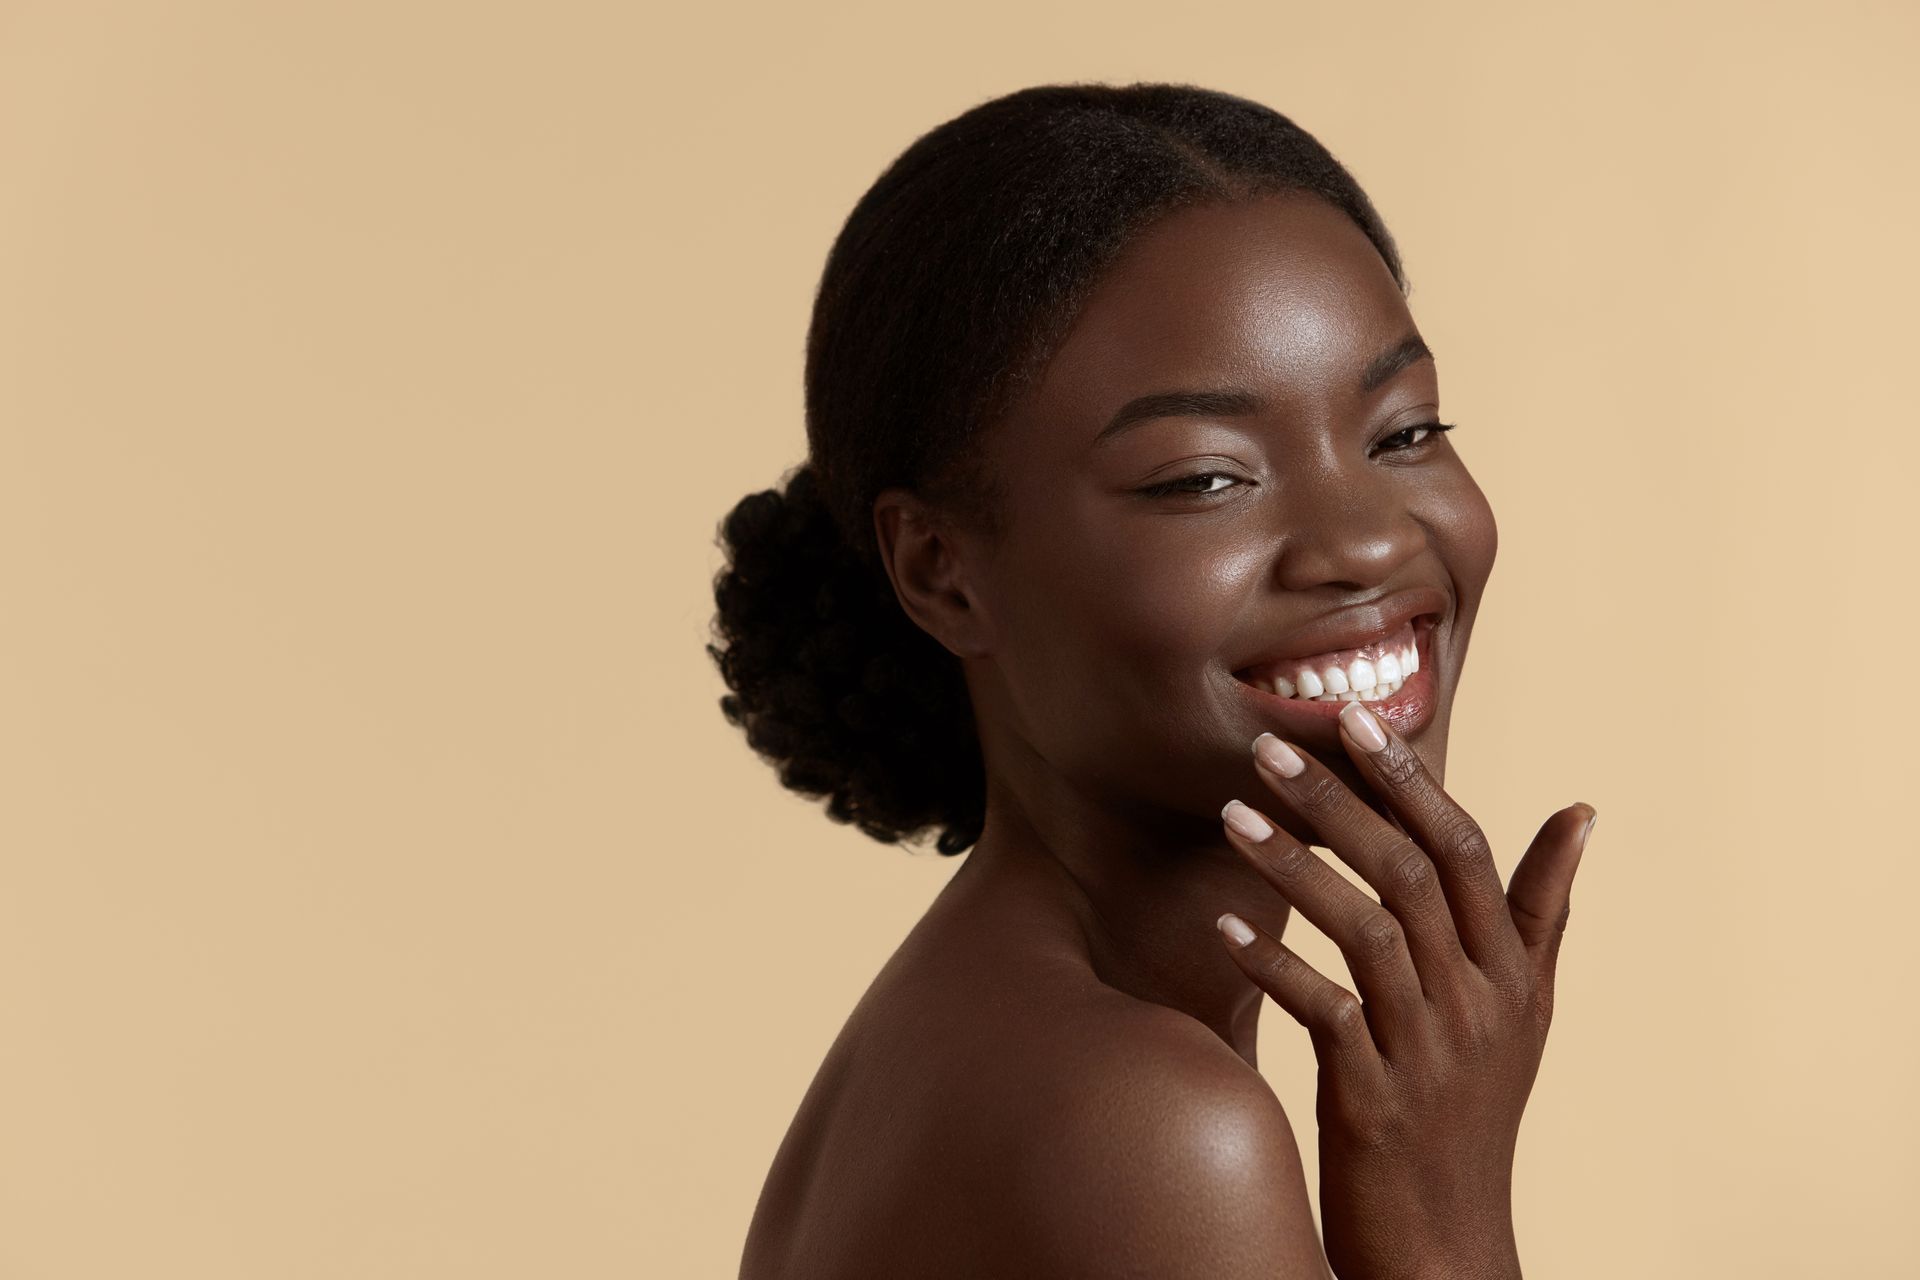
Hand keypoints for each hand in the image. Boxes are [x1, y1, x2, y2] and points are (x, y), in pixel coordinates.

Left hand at [1213, 700, 1594, 1279]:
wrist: (1448, 1241)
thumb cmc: (1473, 1107)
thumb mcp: (1526, 1009)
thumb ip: (1541, 909)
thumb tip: (1581, 810)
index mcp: (1513, 971)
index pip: (1466, 851)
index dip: (1410, 780)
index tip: (1356, 718)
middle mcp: (1480, 1002)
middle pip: (1413, 875)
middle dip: (1340, 803)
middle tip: (1269, 750)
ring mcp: (1431, 1051)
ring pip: (1368, 932)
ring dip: (1294, 868)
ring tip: (1231, 817)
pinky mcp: (1376, 1099)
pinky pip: (1322, 1014)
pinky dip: (1274, 966)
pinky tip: (1225, 928)